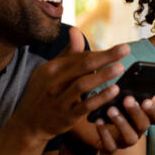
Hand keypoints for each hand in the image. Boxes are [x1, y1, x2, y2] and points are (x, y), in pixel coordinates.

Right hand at [11, 27, 127, 142]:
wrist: (28, 123)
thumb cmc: (43, 93)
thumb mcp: (50, 71)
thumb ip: (67, 54)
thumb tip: (76, 31)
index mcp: (52, 68)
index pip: (80, 57)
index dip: (101, 53)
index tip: (120, 50)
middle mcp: (54, 82)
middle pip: (83, 65)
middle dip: (106, 56)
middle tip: (126, 49)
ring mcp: (60, 100)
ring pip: (83, 85)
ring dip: (103, 76)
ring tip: (120, 68)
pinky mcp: (66, 116)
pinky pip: (85, 106)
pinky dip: (100, 98)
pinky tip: (114, 91)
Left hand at [92, 96, 154, 153]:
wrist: (91, 121)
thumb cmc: (111, 103)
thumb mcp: (121, 95)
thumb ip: (133, 91)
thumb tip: (139, 84)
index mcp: (145, 117)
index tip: (146, 100)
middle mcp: (138, 131)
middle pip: (144, 125)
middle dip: (136, 112)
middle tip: (127, 99)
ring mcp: (125, 141)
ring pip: (130, 138)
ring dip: (122, 123)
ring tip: (111, 109)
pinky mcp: (110, 148)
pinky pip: (110, 146)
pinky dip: (104, 133)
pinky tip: (98, 120)